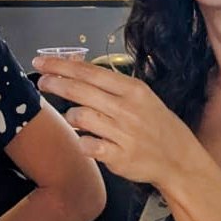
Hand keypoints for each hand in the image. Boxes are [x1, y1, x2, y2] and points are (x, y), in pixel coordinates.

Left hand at [32, 55, 196, 186]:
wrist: (179, 159)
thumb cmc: (155, 124)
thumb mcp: (140, 96)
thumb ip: (108, 83)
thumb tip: (73, 65)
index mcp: (132, 89)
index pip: (89, 72)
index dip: (61, 66)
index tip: (41, 62)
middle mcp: (127, 109)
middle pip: (80, 90)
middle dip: (55, 83)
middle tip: (41, 82)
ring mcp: (124, 133)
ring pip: (80, 116)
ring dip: (70, 116)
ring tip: (74, 118)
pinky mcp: (119, 156)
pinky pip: (88, 145)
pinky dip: (82, 142)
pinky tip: (85, 141)